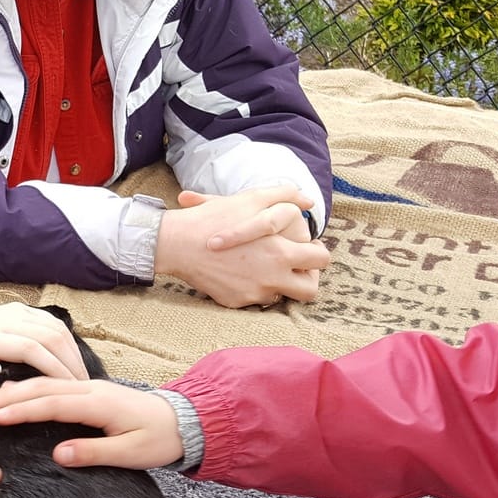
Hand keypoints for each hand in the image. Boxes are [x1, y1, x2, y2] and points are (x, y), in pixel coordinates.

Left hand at [0, 303, 88, 385]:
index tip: (69, 390)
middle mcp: (3, 319)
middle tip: (83, 388)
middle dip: (70, 362)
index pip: (31, 349)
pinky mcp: (18, 309)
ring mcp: (12, 311)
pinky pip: (50, 322)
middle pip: (50, 336)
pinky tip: (71, 362)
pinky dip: (66, 341)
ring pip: (55, 327)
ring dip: (72, 352)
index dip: (54, 369)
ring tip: (81, 378)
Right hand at [0, 377, 181, 467]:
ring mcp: (90, 388)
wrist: (183, 421)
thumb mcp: (130, 453)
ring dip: (15, 391)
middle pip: (43, 389)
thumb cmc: (158, 440)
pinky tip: (14, 391)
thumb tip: (58, 454)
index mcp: (98, 404)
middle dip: (9, 396)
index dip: (22, 410)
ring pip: (46, 385)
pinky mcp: (90, 391)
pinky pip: (54, 386)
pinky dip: (30, 388)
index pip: (52, 405)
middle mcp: (90, 390)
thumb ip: (93, 452)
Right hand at [154, 187, 327, 307]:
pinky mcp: (233, 302)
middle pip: (309, 291)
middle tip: (296, 267)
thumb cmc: (214, 218)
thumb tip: (308, 201)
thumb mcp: (252, 198)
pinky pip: (252, 299)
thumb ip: (286, 195)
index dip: (318, 254)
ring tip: (262, 266)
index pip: (321, 261)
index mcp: (282, 254)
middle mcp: (271, 279)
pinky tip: (238, 271)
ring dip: (276, 283)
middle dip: (307, 279)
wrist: (176, 244)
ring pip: (279, 295)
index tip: (307, 249)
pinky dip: (250, 287)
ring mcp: (252, 294)